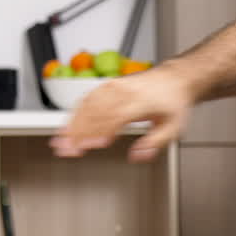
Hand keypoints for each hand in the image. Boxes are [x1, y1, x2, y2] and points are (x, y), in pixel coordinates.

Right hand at [49, 64, 194, 161]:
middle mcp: (123, 92)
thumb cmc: (173, 103)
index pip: (111, 119)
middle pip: (94, 113)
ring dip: (71, 124)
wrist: (175, 79)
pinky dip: (75, 112)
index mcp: (138, 103)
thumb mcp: (173, 128)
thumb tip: (136, 156)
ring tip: (60, 141)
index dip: (97, 133)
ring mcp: (113, 86)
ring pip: (86, 105)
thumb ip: (154, 144)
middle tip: (63, 150)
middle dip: (76, 134)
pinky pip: (87, 98)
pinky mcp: (108, 84)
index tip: (86, 147)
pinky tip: (68, 124)